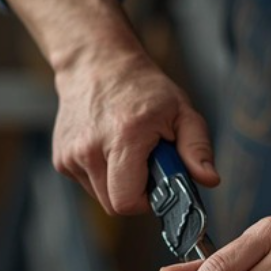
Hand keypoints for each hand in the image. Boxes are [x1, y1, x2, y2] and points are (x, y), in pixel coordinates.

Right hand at [3, 0, 218, 214]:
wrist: (97, 65)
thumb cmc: (144, 89)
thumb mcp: (181, 112)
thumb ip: (197, 148)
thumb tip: (210, 179)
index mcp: (124, 137)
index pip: (126, 202)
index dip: (146, 201)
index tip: (157, 183)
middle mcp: (90, 148)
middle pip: (113, 205)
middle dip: (134, 193)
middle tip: (146, 165)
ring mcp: (70, 154)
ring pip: (100, 197)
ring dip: (117, 184)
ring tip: (127, 152)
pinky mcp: (60, 159)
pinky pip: (88, 184)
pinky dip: (102, 175)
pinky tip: (108, 149)